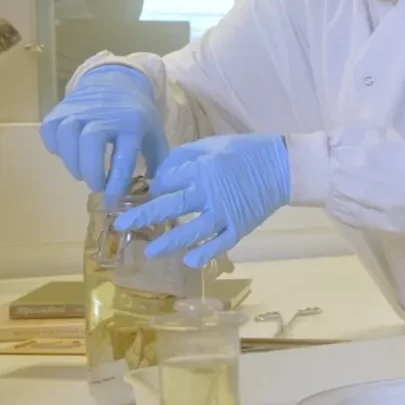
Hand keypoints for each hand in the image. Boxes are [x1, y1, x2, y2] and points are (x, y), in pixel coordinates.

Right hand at [40, 66, 167, 198]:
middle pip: (91, 140)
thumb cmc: (136, 116)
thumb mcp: (154, 134)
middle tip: (96, 186)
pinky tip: (68, 154)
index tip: (113, 198)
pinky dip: (55, 146)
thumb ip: (157, 161)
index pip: (124, 154)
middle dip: (91, 170)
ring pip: (67, 133)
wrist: (116, 81)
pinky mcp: (61, 108)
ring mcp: (79, 109)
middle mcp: (104, 114)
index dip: (117, 180)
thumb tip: (155, 191)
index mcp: (132, 123)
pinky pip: (50, 129)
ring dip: (71, 160)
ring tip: (81, 174)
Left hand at [114, 134, 291, 268]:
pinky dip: (205, 253)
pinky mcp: (239, 227)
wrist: (283, 166)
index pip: (168, 182)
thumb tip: (161, 174)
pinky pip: (220, 244)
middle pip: (171, 207)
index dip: (155, 187)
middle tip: (121, 227)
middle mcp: (209, 194)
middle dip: (144, 217)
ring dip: (169, 243)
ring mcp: (225, 214)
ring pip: (192, 231)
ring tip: (151, 253)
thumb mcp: (212, 143)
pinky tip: (190, 261)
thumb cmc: (245, 151)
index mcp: (202, 169)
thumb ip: (185, 156)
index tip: (149, 193)